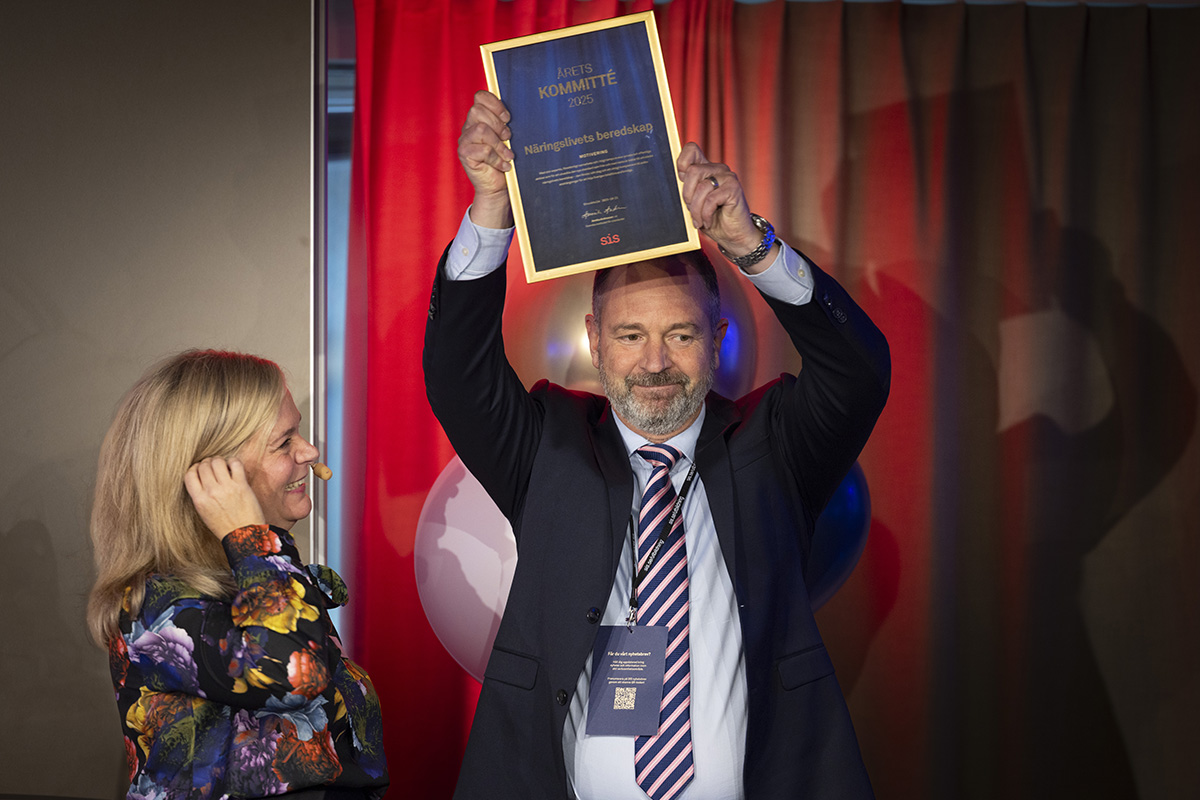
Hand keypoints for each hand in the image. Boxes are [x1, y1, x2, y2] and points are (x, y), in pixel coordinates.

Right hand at [184, 457, 265, 539]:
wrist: (244, 534)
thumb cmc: (224, 525)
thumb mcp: (204, 512)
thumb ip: (200, 495)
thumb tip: (200, 477)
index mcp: (199, 500)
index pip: (189, 475)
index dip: (194, 468)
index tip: (199, 469)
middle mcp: (211, 492)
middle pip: (204, 466)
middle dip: (207, 463)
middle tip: (212, 466)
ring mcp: (227, 487)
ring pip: (217, 462)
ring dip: (219, 461)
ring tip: (223, 466)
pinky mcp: (241, 485)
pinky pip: (235, 463)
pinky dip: (233, 461)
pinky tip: (233, 467)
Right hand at [458, 90, 514, 228]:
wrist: (498, 186)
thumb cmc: (504, 160)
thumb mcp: (507, 139)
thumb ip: (507, 124)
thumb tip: (522, 110)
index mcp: (479, 118)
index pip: (480, 97)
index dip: (494, 103)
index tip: (508, 118)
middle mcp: (469, 127)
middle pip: (477, 111)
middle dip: (497, 124)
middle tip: (508, 137)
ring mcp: (465, 140)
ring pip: (481, 130)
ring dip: (498, 143)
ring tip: (508, 154)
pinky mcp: (464, 154)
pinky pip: (483, 150)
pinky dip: (497, 159)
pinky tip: (504, 165)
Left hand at [677, 142, 770, 267]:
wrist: (732, 236)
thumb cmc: (713, 219)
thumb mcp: (694, 204)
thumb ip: (686, 189)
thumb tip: (673, 181)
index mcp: (706, 169)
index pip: (691, 150)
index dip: (682, 162)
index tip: (680, 180)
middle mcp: (717, 169)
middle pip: (692, 171)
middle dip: (687, 196)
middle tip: (691, 210)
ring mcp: (727, 177)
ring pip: (701, 187)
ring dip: (696, 209)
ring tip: (699, 220)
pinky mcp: (733, 189)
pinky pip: (711, 199)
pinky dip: (706, 214)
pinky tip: (708, 222)